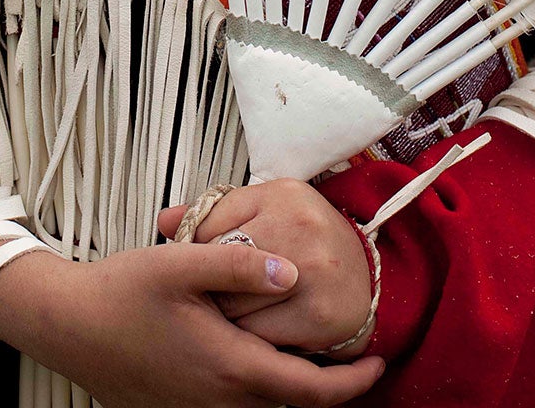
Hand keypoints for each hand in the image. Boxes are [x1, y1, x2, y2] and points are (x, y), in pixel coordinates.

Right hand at [0, 242, 382, 407]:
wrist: (66, 325)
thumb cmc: (120, 293)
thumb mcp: (179, 264)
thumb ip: (238, 265)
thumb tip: (292, 274)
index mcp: (232, 368)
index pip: (313, 392)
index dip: (354, 381)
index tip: (381, 360)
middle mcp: (220, 401)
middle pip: (293, 403)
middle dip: (328, 382)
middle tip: (351, 347)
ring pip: (265, 405)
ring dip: (291, 381)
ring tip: (306, 343)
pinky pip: (236, 403)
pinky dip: (259, 383)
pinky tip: (253, 347)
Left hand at [158, 179, 373, 355]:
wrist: (370, 279)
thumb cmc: (306, 242)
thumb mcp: (264, 211)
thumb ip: (213, 215)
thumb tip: (163, 222)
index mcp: (282, 195)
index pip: (207, 227)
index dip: (199, 254)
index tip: (206, 267)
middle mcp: (301, 227)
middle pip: (218, 268)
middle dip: (210, 287)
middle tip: (215, 296)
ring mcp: (312, 272)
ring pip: (233, 305)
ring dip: (226, 316)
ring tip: (235, 312)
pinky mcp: (319, 316)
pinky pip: (257, 336)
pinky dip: (249, 339)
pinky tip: (257, 329)